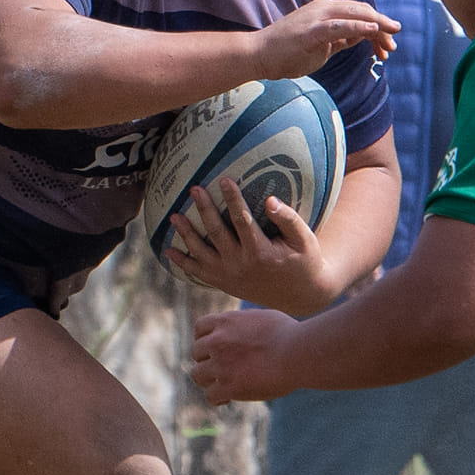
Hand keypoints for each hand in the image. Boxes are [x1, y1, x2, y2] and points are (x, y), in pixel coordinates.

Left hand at [166, 178, 339, 315]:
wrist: (301, 296)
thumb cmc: (305, 261)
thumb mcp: (305, 240)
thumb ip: (288, 219)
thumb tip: (270, 200)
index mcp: (261, 252)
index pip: (242, 220)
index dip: (232, 198)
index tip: (224, 179)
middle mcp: (241, 265)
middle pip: (216, 233)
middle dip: (204, 209)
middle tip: (194, 189)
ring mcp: (230, 277)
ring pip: (202, 254)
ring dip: (186, 235)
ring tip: (174, 216)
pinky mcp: (224, 284)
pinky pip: (199, 274)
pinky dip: (183, 263)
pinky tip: (169, 251)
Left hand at [192, 306, 302, 404]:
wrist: (297, 353)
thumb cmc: (289, 335)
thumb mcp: (262, 318)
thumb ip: (244, 323)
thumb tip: (241, 329)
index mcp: (226, 322)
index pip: (200, 328)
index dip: (205, 338)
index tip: (216, 347)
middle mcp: (218, 341)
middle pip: (196, 353)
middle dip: (208, 359)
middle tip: (221, 368)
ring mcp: (221, 365)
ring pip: (198, 375)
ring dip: (208, 380)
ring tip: (222, 384)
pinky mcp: (229, 387)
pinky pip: (210, 396)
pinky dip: (218, 398)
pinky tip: (228, 398)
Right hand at [251, 0, 397, 79]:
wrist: (259, 55)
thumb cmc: (287, 53)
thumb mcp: (322, 46)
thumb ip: (341, 39)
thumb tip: (360, 37)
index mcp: (325, 10)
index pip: (358, 12)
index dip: (377, 26)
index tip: (387, 47)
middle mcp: (324, 7)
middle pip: (362, 10)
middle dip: (382, 25)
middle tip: (395, 42)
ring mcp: (318, 17)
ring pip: (356, 14)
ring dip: (378, 24)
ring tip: (392, 35)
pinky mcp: (312, 30)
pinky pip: (341, 26)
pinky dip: (360, 26)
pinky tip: (374, 30)